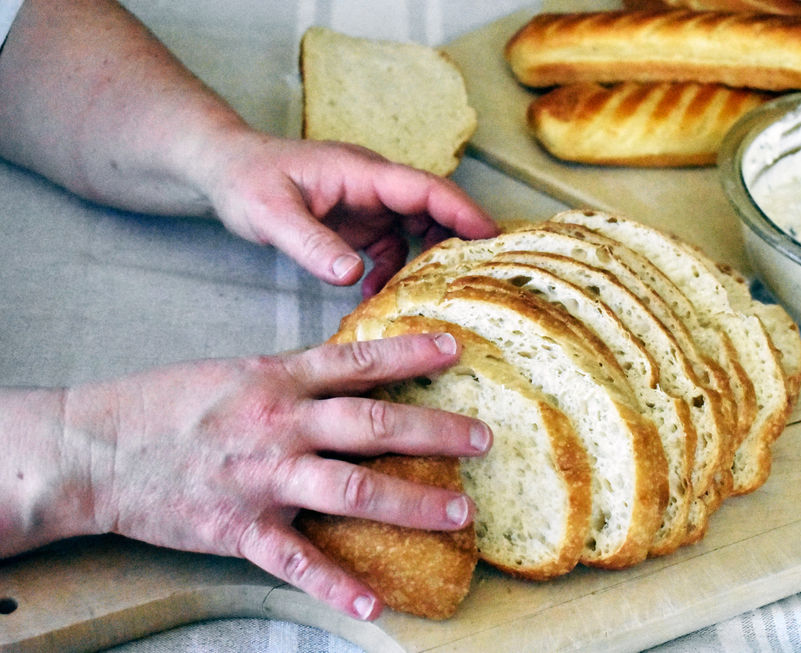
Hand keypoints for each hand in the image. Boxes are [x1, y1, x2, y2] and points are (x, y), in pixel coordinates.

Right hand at [65, 332, 490, 619]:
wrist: (97, 448)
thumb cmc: (164, 404)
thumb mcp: (235, 372)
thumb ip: (292, 377)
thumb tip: (346, 375)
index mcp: (278, 380)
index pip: (358, 362)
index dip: (411, 353)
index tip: (456, 350)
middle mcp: (280, 425)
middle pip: (373, 424)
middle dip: (435, 431)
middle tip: (482, 438)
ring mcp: (263, 478)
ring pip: (351, 488)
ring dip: (410, 502)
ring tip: (457, 512)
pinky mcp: (240, 527)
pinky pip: (296, 560)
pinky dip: (335, 583)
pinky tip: (372, 602)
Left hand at [203, 133, 498, 296]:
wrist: (222, 168)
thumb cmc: (246, 180)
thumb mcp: (272, 215)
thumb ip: (311, 245)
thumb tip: (352, 276)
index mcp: (362, 173)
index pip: (425, 189)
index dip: (462, 212)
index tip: (492, 238)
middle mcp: (371, 184)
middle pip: (430, 207)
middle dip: (455, 239)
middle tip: (475, 277)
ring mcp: (365, 202)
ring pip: (413, 228)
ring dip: (421, 260)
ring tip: (424, 295)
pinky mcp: (355, 221)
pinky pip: (389, 244)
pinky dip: (390, 269)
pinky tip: (375, 294)